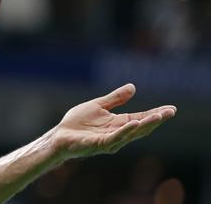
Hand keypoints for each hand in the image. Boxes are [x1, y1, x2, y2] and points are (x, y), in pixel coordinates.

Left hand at [53, 83, 175, 159]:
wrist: (60, 135)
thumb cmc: (77, 123)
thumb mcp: (98, 105)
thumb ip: (115, 98)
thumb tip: (133, 87)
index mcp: (118, 123)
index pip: (141, 118)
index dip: (155, 113)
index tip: (171, 109)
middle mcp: (117, 133)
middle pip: (141, 127)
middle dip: (156, 120)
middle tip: (170, 112)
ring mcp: (110, 140)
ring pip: (131, 133)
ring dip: (145, 125)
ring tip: (157, 116)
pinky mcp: (100, 144)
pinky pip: (115, 138)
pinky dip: (125, 131)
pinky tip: (134, 123)